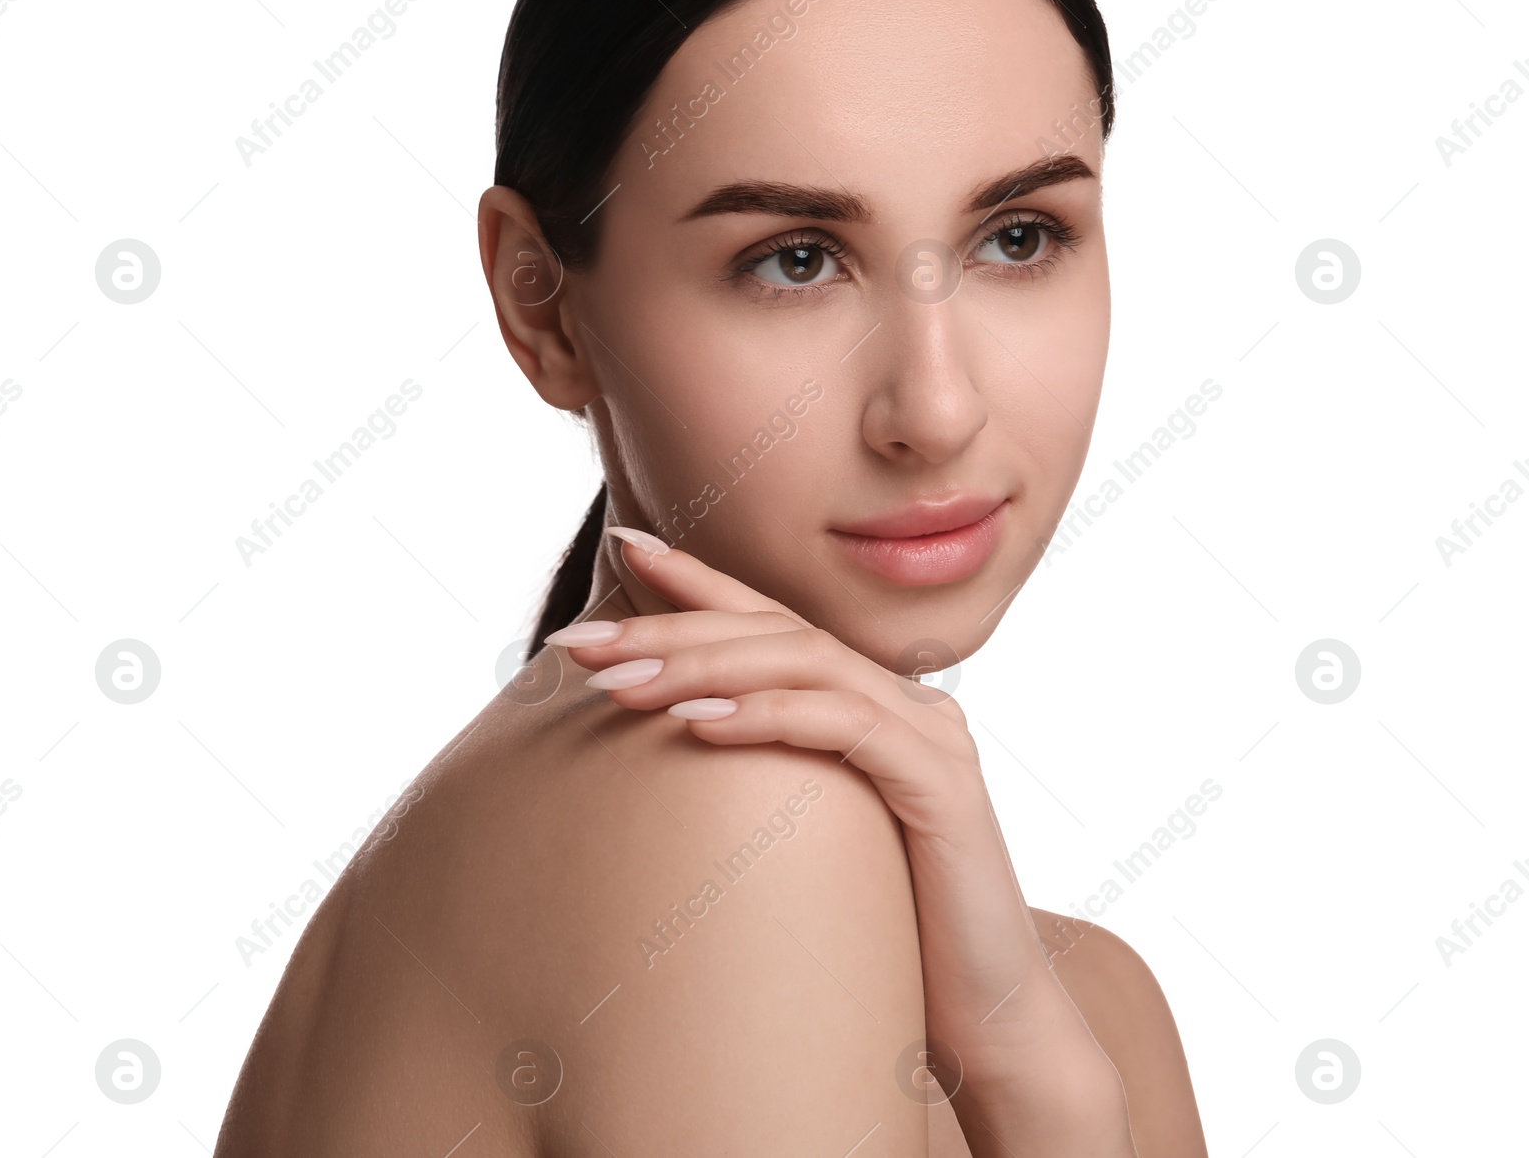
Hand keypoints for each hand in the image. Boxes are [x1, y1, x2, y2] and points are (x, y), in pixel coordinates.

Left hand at [547, 529, 1137, 1156]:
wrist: (988, 1022)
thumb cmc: (885, 937)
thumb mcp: (807, 843)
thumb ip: (762, 786)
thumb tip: (664, 756)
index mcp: (872, 704)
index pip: (772, 622)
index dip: (698, 581)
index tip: (622, 547)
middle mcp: (904, 702)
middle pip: (776, 631)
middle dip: (672, 624)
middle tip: (581, 642)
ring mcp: (930, 735)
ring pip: (805, 663)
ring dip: (702, 665)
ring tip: (619, 682)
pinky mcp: (942, 784)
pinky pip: (845, 727)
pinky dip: (767, 717)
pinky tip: (697, 726)